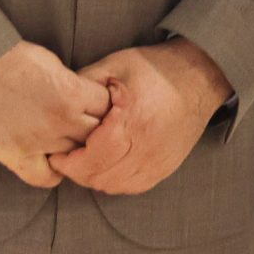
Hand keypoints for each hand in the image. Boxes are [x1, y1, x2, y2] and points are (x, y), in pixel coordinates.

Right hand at [0, 41, 111, 188]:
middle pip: (97, 135)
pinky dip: (52, 172)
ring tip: (69, 143)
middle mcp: (61, 120)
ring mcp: (39, 141)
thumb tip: (84, 97)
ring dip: (75, 151)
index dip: (105, 106)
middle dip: (96, 130)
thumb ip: (72, 84)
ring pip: (75, 157)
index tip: (98, 105)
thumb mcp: (50, 62)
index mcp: (72, 93)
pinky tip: (51, 161)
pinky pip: (46, 178)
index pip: (108, 107)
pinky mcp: (16, 156)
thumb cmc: (7, 57)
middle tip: (87, 127)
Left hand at [48, 39, 229, 195]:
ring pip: (114, 186)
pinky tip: (107, 166)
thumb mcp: (114, 66)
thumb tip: (57, 101)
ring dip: (94, 178)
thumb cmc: (155, 69)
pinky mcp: (164, 167)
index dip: (68, 162)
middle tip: (66, 158)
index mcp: (131, 120)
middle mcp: (146, 146)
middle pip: (99, 177)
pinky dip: (114, 182)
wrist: (197, 77)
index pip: (90, 158)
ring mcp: (157, 161)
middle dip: (76, 172)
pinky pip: (132, 187)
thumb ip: (84, 84)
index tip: (56, 154)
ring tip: (85, 160)